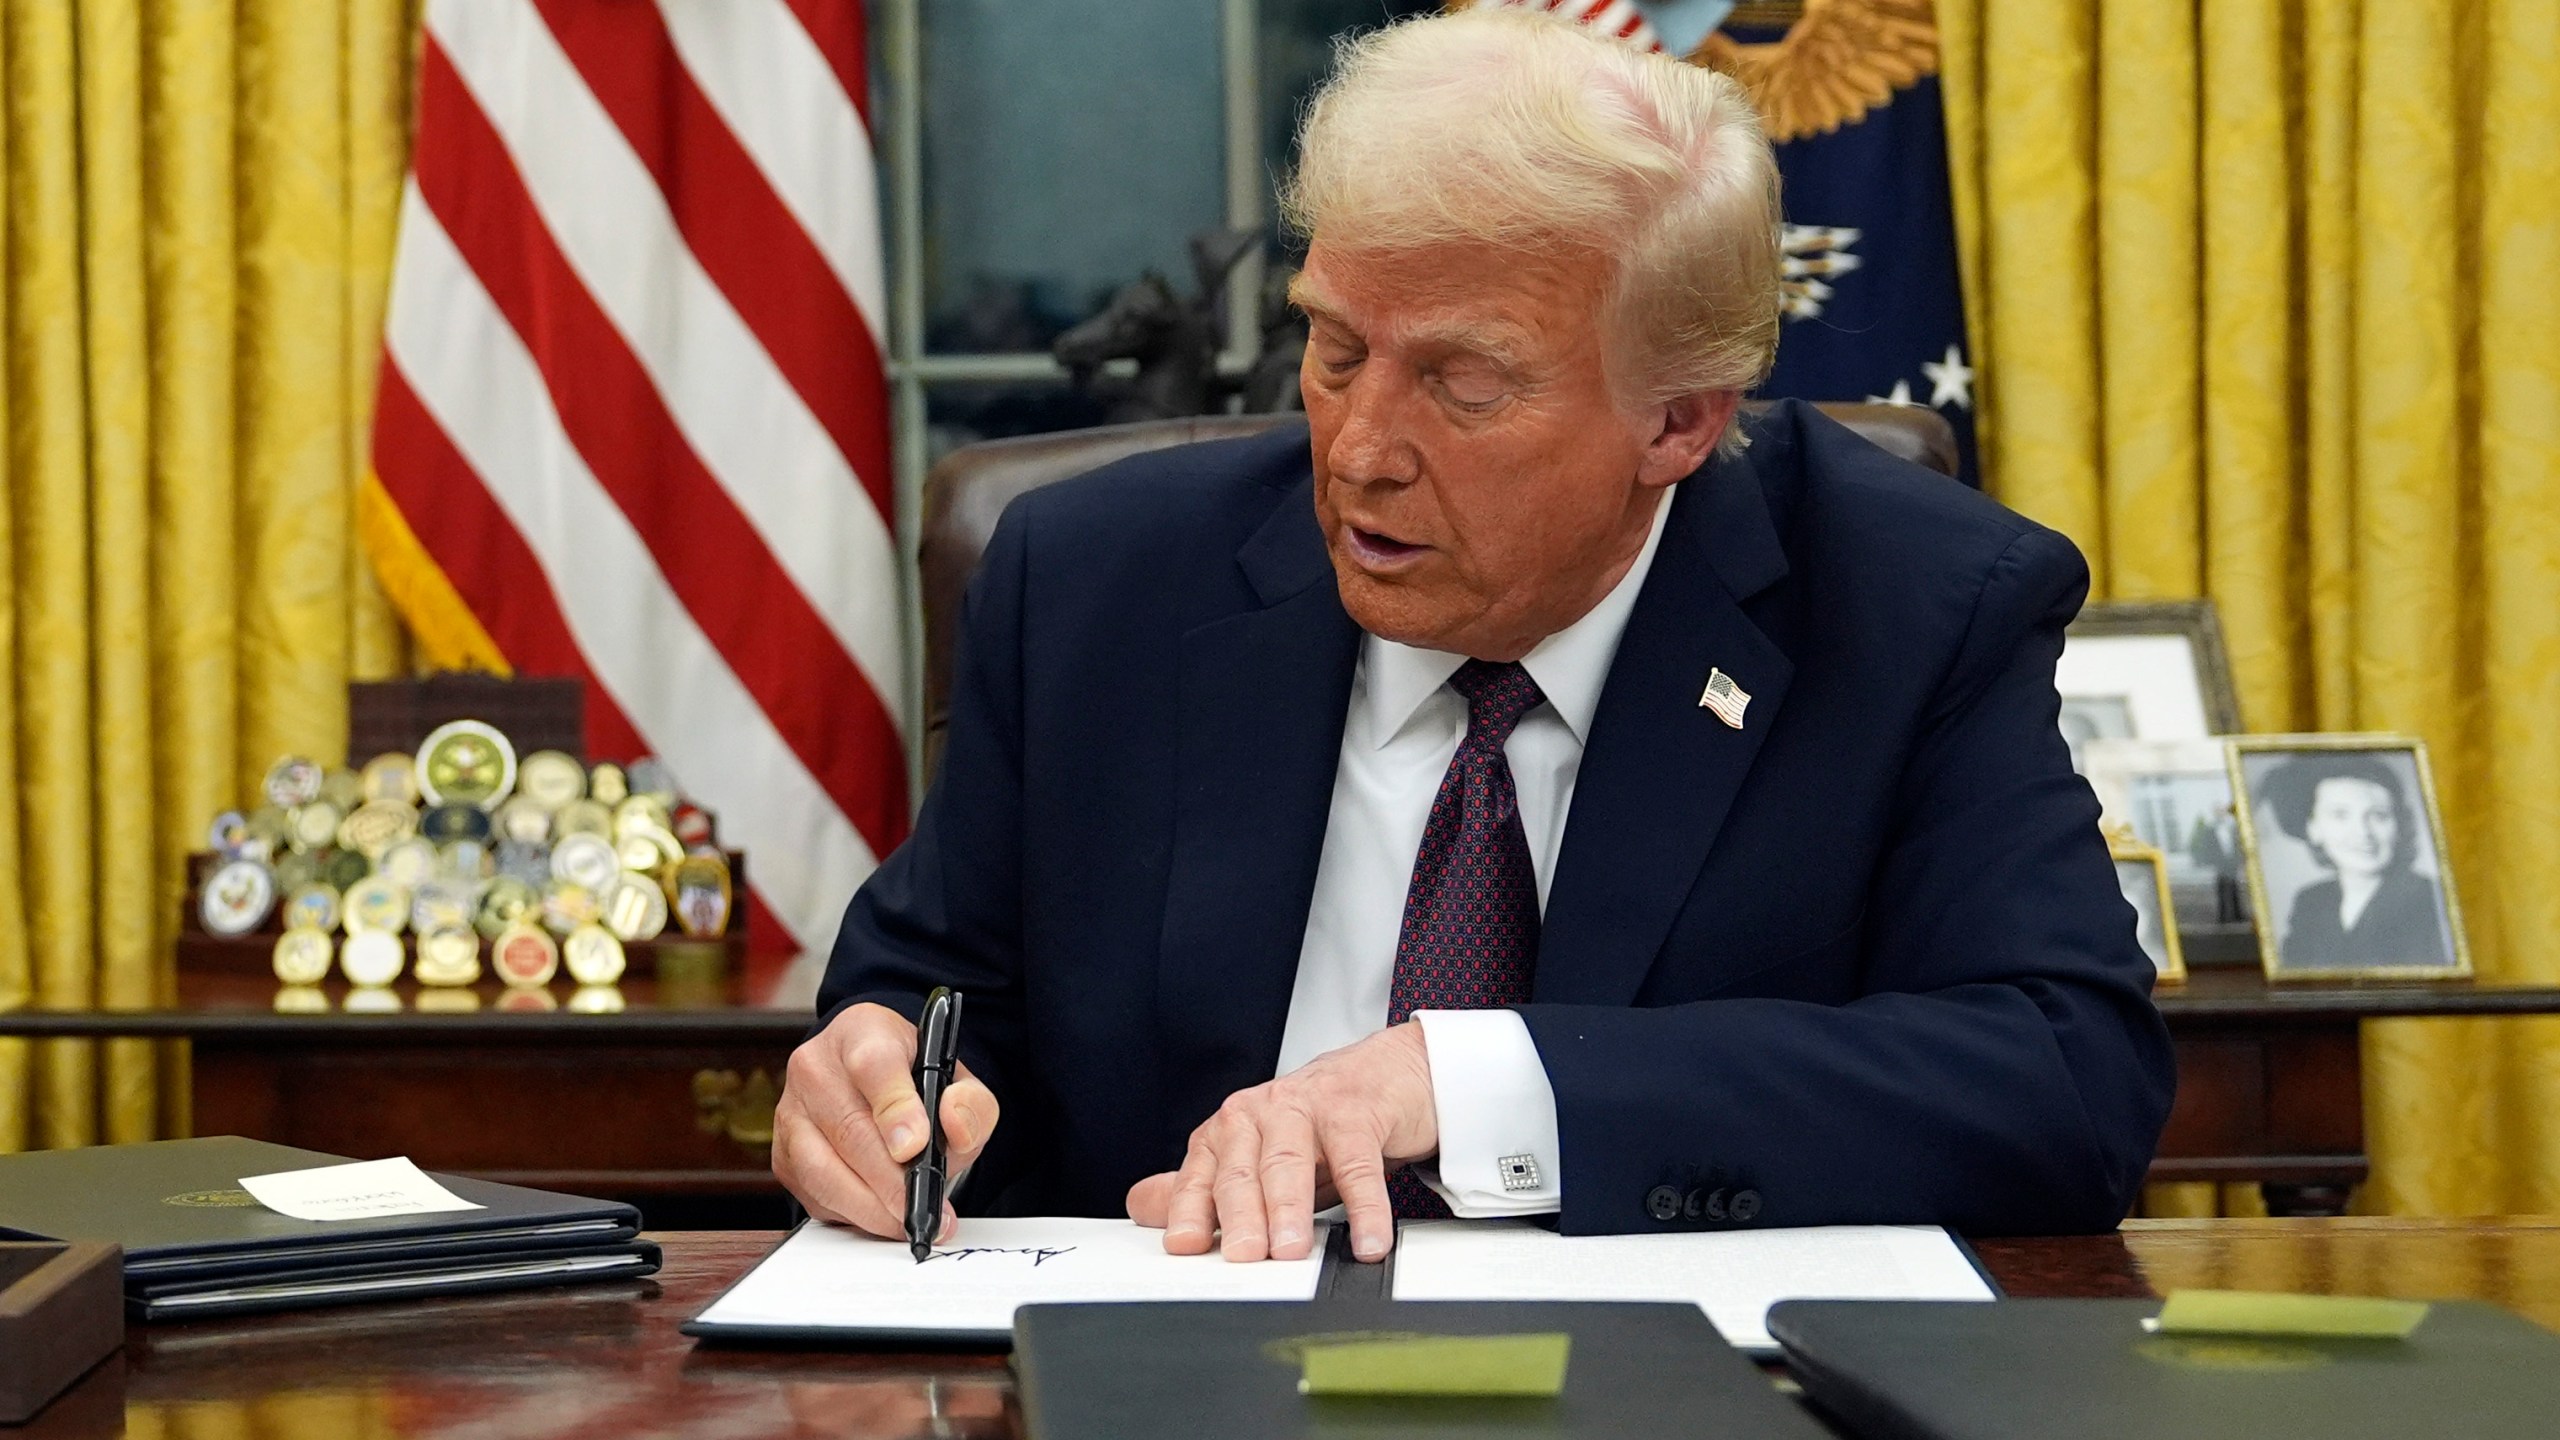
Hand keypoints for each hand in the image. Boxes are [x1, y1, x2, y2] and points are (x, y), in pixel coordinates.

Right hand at [774, 1001, 1000, 1240]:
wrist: (871, 1083)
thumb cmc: (913, 1081)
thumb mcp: (957, 1079)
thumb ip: (970, 1102)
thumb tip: (955, 1125)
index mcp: (862, 1032)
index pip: (873, 1065)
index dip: (895, 1108)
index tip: (916, 1147)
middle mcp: (816, 1067)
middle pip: (849, 1129)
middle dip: (891, 1180)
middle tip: (924, 1207)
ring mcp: (791, 1112)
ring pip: (823, 1170)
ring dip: (871, 1206)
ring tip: (908, 1220)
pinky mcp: (783, 1155)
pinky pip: (815, 1195)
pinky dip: (852, 1215)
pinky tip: (883, 1217)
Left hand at [1126, 1023, 1435, 1263]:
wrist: (1389, 1072)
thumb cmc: (1319, 1123)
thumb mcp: (1260, 1157)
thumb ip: (1206, 1184)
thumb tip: (1142, 1207)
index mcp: (1229, 1130)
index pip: (1201, 1176)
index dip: (1189, 1209)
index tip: (1185, 1245)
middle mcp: (1261, 1113)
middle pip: (1242, 1171)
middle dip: (1240, 1216)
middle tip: (1244, 1257)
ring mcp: (1308, 1107)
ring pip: (1290, 1161)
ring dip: (1290, 1208)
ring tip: (1292, 1250)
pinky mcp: (1356, 1110)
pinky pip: (1357, 1162)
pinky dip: (1365, 1206)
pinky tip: (1368, 1239)